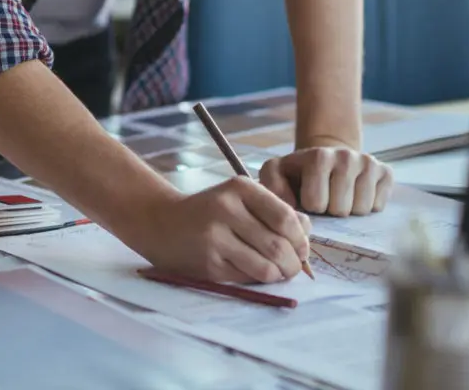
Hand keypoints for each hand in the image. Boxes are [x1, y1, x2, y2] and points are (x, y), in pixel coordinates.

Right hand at [122, 176, 312, 284]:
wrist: (161, 222)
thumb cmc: (210, 211)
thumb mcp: (240, 199)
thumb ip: (275, 210)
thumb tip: (307, 232)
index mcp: (239, 188)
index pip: (285, 217)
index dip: (301, 239)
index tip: (302, 249)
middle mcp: (226, 209)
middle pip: (278, 245)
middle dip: (293, 263)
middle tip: (293, 268)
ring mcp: (215, 237)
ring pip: (265, 267)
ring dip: (279, 276)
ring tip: (278, 273)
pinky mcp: (208, 263)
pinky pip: (246, 278)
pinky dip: (257, 281)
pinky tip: (253, 273)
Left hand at [259, 144, 392, 216]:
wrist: (327, 159)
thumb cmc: (299, 174)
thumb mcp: (277, 174)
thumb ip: (272, 187)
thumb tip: (291, 209)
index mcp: (318, 156)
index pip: (316, 203)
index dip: (311, 207)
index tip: (308, 198)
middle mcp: (346, 156)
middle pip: (341, 209)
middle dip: (331, 211)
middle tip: (326, 200)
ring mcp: (368, 162)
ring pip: (362, 209)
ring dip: (349, 211)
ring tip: (339, 197)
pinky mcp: (386, 172)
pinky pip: (379, 205)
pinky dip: (368, 206)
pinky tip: (356, 194)